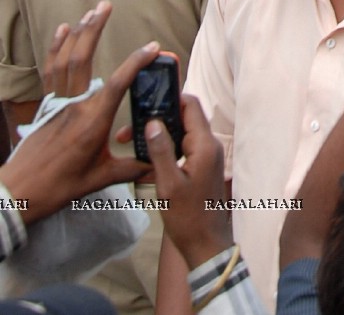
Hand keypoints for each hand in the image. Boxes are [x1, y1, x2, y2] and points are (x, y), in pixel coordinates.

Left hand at [1, 3, 155, 223]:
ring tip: (91, 12)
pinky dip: (56, 48)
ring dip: (78, 33)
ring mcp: (58, 103)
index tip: (152, 47)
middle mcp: (74, 106)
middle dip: (95, 29)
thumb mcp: (99, 178)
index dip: (136, 62)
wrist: (20, 192)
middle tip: (106, 6)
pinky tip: (63, 31)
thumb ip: (130, 168)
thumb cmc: (60, 187)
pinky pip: (51, 70)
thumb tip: (157, 165)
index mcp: (92, 122)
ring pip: (66, 59)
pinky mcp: (47, 105)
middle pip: (83, 58)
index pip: (118, 84)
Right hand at [145, 94, 231, 269]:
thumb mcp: (169, 185)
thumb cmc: (188, 217)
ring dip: (161, 135)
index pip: (191, 106)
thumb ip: (161, 152)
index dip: (171, 99)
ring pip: (182, 134)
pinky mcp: (202, 166)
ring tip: (133, 141)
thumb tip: (153, 122)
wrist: (205, 244)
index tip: (147, 101)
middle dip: (159, 119)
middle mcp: (210, 145)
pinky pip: (183, 148)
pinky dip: (167, 149)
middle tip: (132, 127)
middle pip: (185, 118)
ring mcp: (207, 156)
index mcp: (205, 145)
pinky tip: (147, 157)